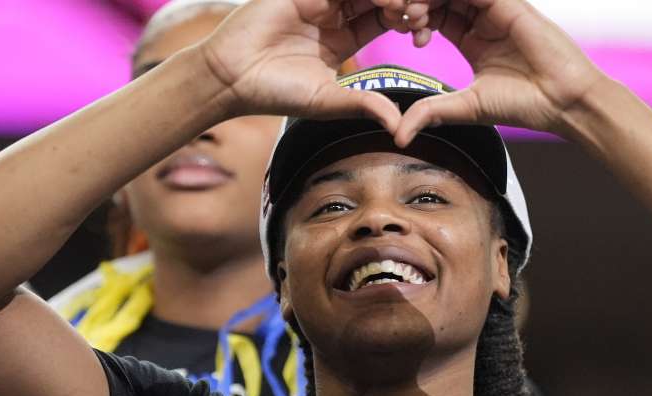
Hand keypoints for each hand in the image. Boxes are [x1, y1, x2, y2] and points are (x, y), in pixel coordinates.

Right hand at [199, 0, 417, 129]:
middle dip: (402, 0)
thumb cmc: (275, 93)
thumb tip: (398, 126)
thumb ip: (363, 104)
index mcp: (346, 37)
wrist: (232, 77)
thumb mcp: (327, 101)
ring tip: (399, 5)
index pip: (386, 17)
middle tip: (416, 13)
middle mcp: (334, 13)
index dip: (406, 19)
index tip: (420, 32)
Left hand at [389, 0, 605, 143]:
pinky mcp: (510, 3)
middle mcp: (483, 20)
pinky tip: (433, 6)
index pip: (436, 15)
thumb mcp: (466, 106)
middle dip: (418, 3)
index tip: (410, 37)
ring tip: (415, 13)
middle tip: (404, 18)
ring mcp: (497, 8)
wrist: (561, 100)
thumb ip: (431, 111)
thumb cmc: (523, 104)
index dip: (417, 19)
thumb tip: (398, 134)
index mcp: (472, 39)